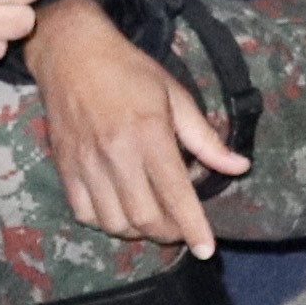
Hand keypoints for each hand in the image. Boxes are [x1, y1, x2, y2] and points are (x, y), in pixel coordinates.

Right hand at [30, 0, 244, 256]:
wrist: (72, 53)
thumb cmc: (130, 72)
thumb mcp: (177, 96)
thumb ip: (207, 139)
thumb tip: (240, 167)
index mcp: (148, 135)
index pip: (176, 194)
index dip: (193, 227)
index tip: (206, 251)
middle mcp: (115, 154)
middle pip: (144, 217)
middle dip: (168, 233)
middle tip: (181, 228)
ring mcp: (86, 164)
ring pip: (114, 222)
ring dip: (138, 231)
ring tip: (153, 220)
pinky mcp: (65, 167)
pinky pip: (84, 213)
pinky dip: (106, 222)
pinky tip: (120, 211)